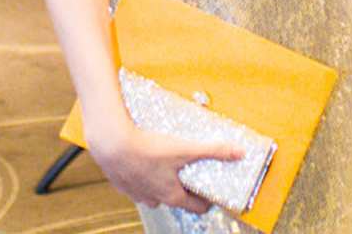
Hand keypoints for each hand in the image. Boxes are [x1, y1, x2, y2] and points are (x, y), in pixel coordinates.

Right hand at [94, 122, 244, 213]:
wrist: (111, 143)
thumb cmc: (147, 148)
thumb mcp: (185, 148)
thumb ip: (214, 150)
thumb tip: (239, 152)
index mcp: (172, 195)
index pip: (198, 207)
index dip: (208, 198)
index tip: (213, 188)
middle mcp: (155, 199)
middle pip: (176, 197)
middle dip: (185, 185)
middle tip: (190, 168)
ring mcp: (137, 192)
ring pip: (155, 190)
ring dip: (162, 178)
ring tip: (167, 159)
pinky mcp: (123, 182)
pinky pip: (138, 180)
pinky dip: (143, 171)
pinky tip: (144, 155)